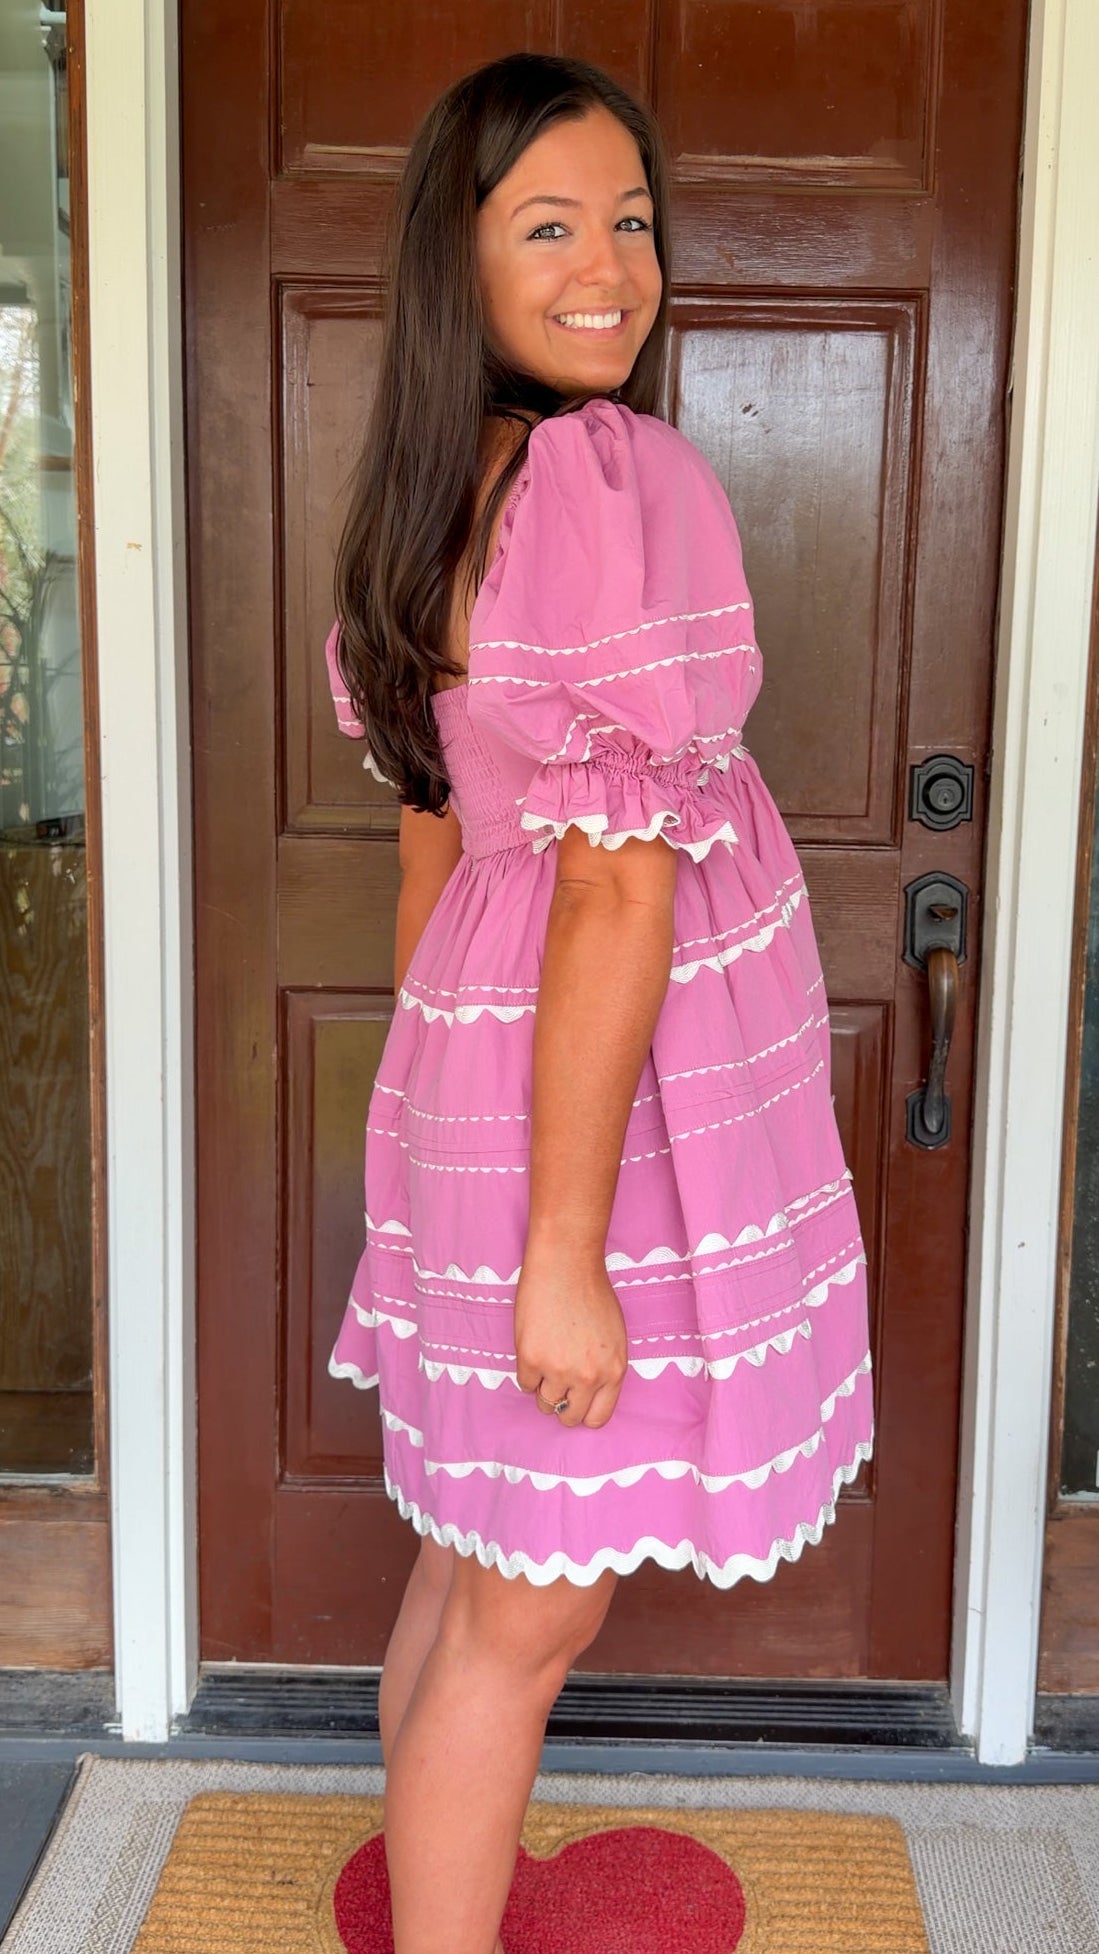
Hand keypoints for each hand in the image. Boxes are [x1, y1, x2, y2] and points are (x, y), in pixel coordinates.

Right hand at [514, 1243, 627, 1429]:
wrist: (566, 1264)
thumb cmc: (592, 1293)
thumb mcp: (614, 1337)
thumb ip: (604, 1369)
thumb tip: (587, 1394)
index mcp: (614, 1371)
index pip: (597, 1418)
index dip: (584, 1411)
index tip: (576, 1402)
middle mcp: (589, 1377)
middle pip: (569, 1417)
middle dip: (562, 1404)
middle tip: (557, 1382)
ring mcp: (559, 1370)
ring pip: (545, 1403)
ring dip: (544, 1387)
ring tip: (546, 1359)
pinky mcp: (531, 1359)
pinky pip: (525, 1384)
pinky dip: (527, 1372)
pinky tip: (534, 1348)